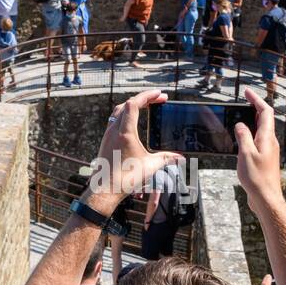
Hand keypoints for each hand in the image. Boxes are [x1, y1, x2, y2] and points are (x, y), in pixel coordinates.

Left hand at [88, 90, 181, 207]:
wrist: (105, 190)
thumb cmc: (125, 179)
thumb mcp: (150, 167)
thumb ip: (166, 159)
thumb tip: (180, 158)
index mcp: (125, 133)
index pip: (134, 104)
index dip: (147, 96)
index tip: (159, 94)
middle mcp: (114, 130)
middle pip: (128, 104)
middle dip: (144, 98)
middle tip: (159, 99)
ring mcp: (108, 134)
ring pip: (119, 110)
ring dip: (134, 105)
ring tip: (148, 105)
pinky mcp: (106, 140)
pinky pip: (115, 119)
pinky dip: (126, 114)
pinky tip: (134, 120)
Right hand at [232, 86, 282, 216]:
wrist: (266, 198)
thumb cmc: (258, 178)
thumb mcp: (246, 154)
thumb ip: (243, 136)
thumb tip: (240, 124)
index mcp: (267, 138)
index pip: (265, 112)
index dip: (256, 99)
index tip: (247, 92)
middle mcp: (270, 142)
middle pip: (264, 119)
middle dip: (254, 107)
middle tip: (243, 101)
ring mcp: (268, 151)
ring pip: (261, 130)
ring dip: (251, 121)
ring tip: (239, 117)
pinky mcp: (264, 159)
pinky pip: (257, 141)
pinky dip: (249, 135)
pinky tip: (240, 139)